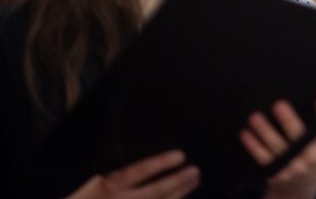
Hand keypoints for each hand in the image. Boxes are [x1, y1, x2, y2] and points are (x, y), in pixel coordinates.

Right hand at [66, 150, 198, 198]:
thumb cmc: (86, 198)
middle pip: (155, 191)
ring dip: (179, 194)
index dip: (160, 163)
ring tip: (194, 182)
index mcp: (107, 186)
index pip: (138, 172)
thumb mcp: (95, 183)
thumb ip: (117, 174)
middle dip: (177, 181)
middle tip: (196, 171)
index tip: (180, 156)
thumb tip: (142, 162)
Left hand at [240, 96, 315, 198]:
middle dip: (289, 121)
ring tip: (254, 116)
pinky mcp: (274, 171)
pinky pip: (263, 157)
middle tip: (278, 104)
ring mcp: (290, 165)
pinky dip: (253, 146)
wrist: (301, 191)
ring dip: (265, 132)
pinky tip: (245, 132)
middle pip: (299, 138)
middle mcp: (309, 157)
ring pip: (277, 147)